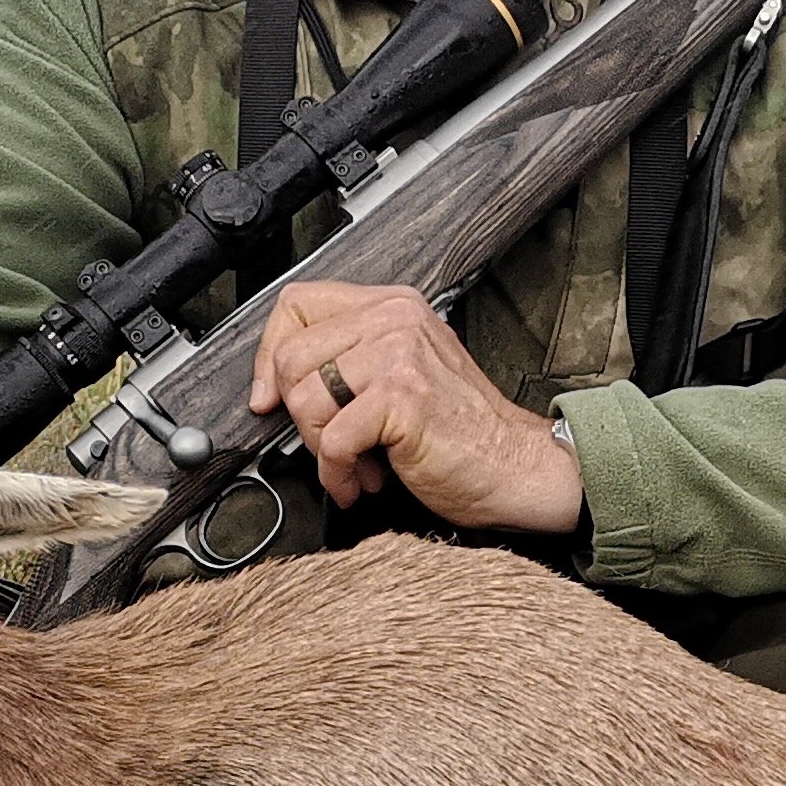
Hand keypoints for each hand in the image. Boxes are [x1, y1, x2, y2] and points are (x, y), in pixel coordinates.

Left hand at [247, 280, 585, 533]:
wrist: (516, 466)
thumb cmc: (462, 431)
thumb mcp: (401, 374)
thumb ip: (349, 361)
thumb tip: (278, 383)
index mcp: (391, 306)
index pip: (296, 305)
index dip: (269, 355)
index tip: (270, 395)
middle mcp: (394, 318)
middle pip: (291, 356)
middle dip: (297, 414)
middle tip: (329, 442)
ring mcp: (398, 353)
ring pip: (305, 398)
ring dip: (319, 449)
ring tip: (353, 464)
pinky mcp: (401, 396)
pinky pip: (331, 439)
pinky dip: (337, 473)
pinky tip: (361, 481)